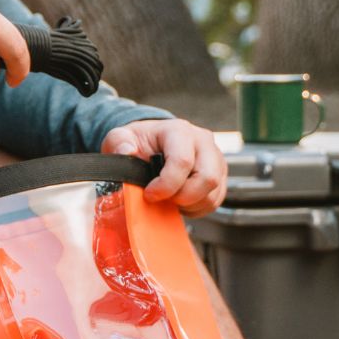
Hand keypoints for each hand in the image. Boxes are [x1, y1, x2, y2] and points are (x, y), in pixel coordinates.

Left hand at [101, 119, 227, 216]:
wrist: (153, 144)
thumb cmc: (138, 142)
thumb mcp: (120, 137)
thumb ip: (118, 142)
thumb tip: (127, 151)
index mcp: (179, 131)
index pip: (182, 161)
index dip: (165, 185)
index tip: (149, 194)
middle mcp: (203, 142)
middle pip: (207, 178)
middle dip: (183, 198)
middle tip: (163, 199)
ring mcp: (215, 159)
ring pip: (212, 193)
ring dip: (189, 204)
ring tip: (170, 199)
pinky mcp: (220, 175)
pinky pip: (214, 201)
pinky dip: (196, 208)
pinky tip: (180, 201)